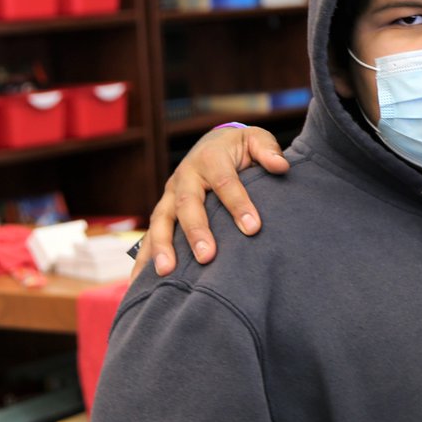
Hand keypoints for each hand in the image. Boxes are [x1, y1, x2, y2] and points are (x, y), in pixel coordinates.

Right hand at [132, 126, 288, 278]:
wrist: (213, 143)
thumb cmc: (241, 147)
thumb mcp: (256, 140)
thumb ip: (268, 150)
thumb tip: (280, 166)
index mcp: (210, 158)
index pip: (225, 182)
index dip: (238, 204)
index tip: (253, 228)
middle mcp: (185, 176)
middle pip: (187, 204)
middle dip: (196, 231)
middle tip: (208, 257)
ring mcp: (170, 194)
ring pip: (162, 220)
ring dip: (162, 247)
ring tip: (166, 273)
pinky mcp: (164, 210)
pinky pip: (150, 234)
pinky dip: (144, 257)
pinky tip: (141, 282)